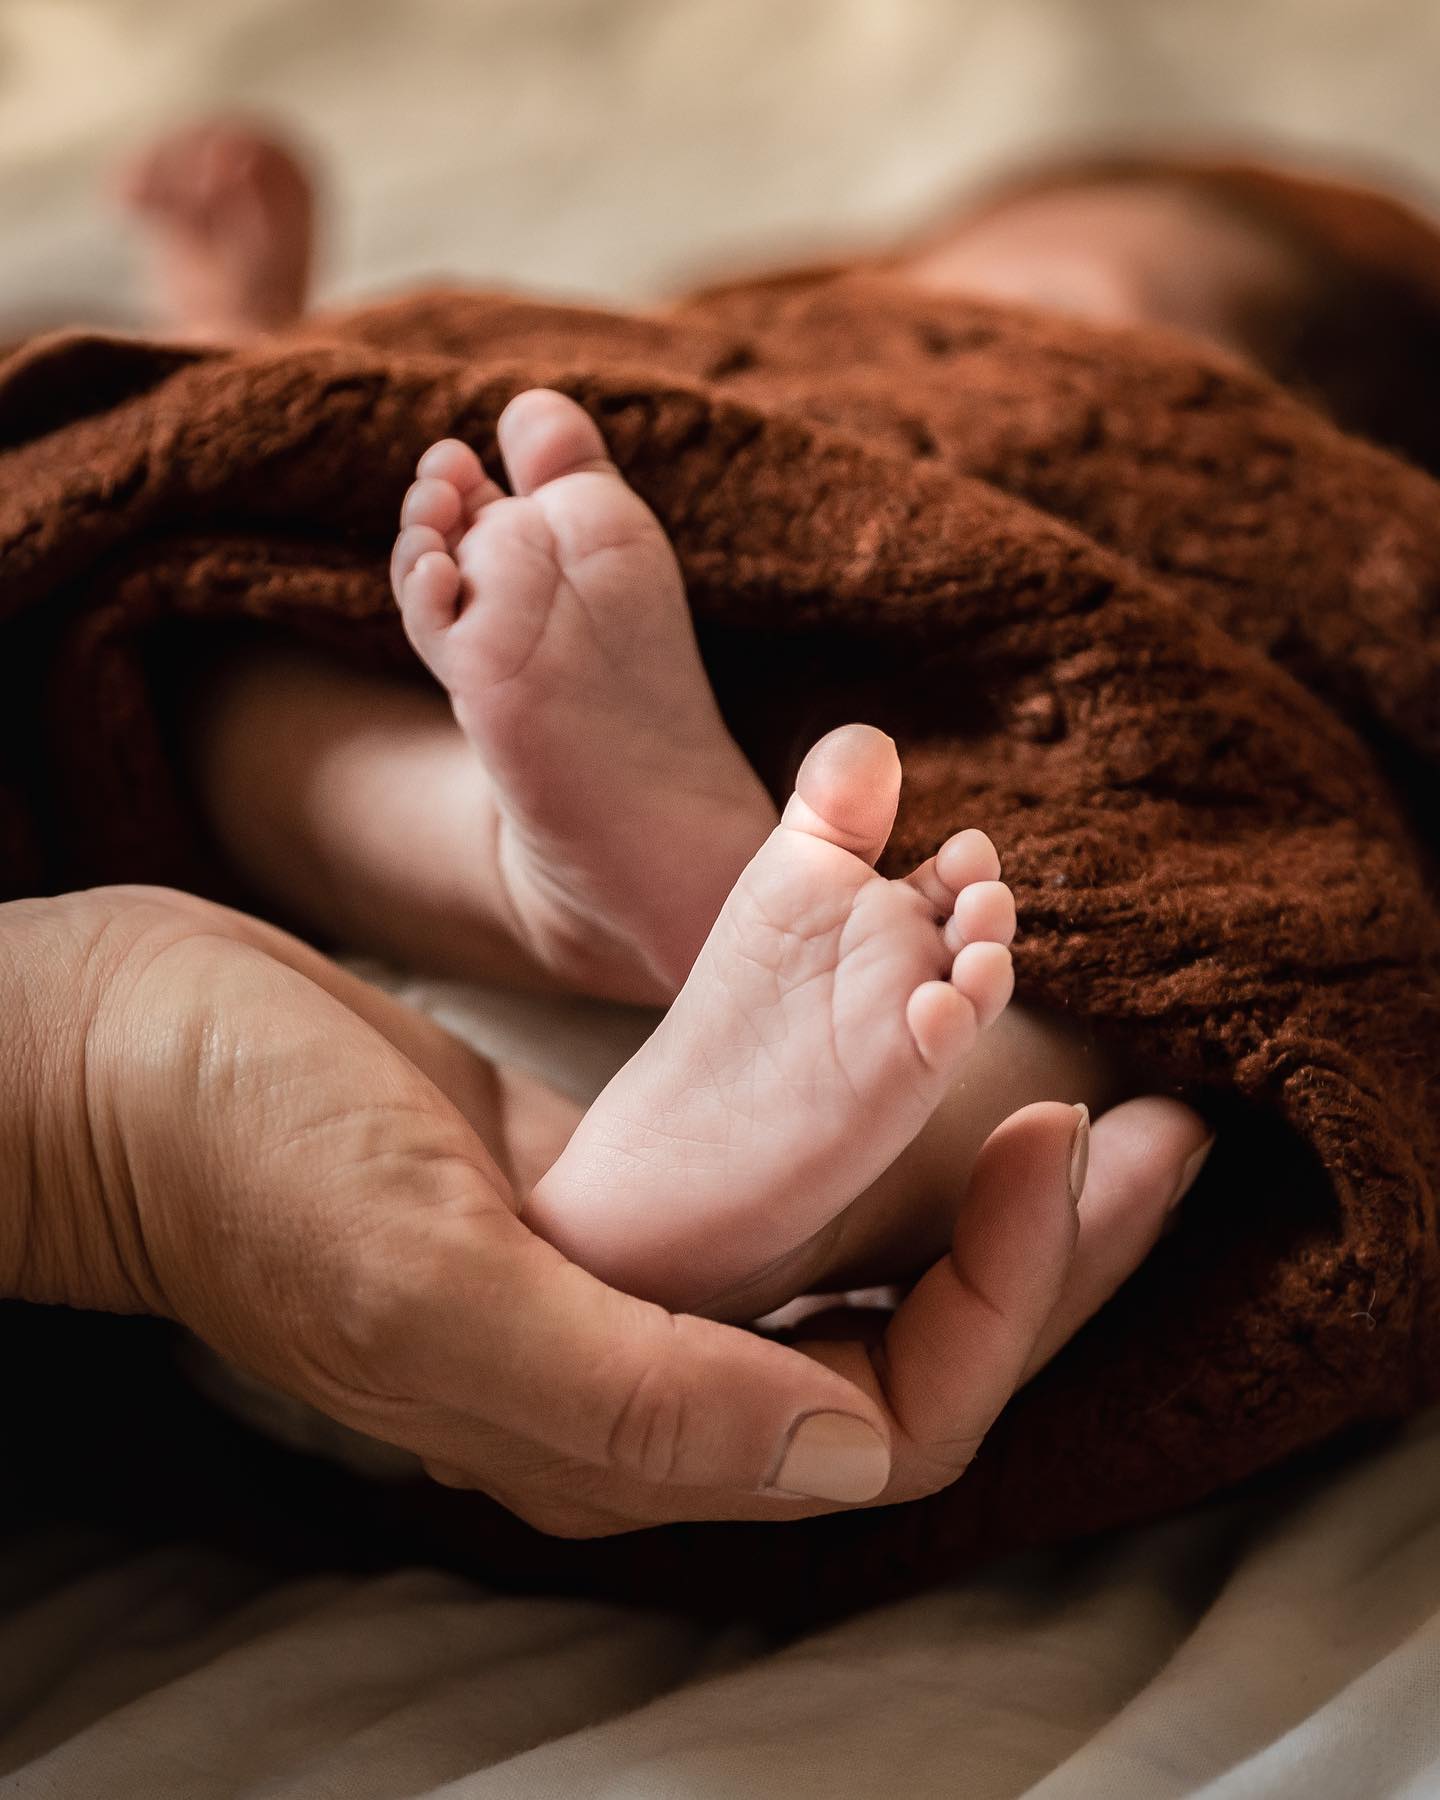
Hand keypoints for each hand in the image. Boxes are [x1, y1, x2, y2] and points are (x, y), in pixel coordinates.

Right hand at [6, 887, 1184, 1534]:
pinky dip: (862, 1092)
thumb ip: (634, 1399)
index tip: (1056, 1134)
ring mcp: (625, 1268)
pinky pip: (781, 1155)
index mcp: (613, 1430)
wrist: (120, 1052)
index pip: (889, 1418)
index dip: (1006, 1302)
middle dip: (1040, 1246)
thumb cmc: (238, 1159)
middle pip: (906, 1334)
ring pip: (855, 1240)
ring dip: (961, 1156)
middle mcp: (639, 1369)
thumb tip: (852, 1464)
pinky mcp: (604, 1173)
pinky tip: (913, 1010)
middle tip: (1153, 1119)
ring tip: (1055, 1051)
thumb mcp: (429, 1282)